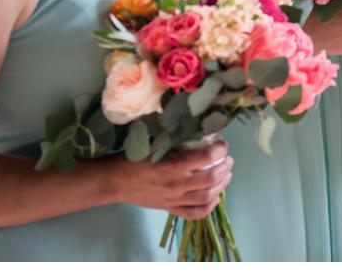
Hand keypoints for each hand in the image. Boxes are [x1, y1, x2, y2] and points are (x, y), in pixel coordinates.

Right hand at [112, 139, 231, 218]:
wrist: (114, 181)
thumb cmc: (132, 158)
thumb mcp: (153, 144)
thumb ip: (175, 139)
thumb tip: (197, 128)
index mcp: (170, 166)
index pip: (206, 158)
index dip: (219, 150)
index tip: (222, 144)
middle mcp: (175, 184)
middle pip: (211, 178)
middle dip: (225, 167)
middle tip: (227, 159)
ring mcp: (173, 199)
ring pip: (207, 196)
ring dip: (222, 184)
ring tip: (226, 174)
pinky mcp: (169, 209)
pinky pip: (195, 213)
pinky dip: (209, 206)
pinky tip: (215, 197)